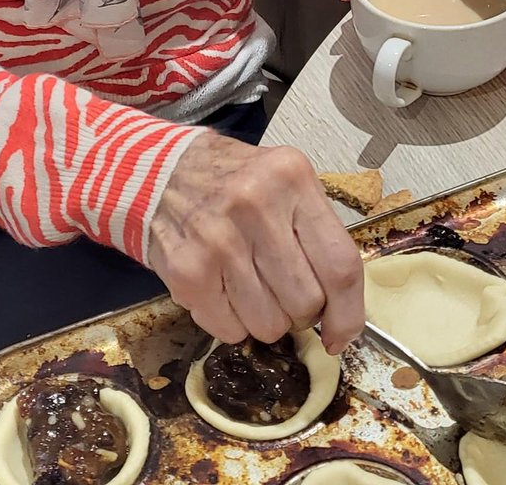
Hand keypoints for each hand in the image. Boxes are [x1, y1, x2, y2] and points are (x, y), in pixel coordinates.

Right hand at [148, 131, 363, 354]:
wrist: (157, 172)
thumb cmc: (232, 182)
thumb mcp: (284, 182)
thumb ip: (316, 233)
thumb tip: (342, 314)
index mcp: (292, 179)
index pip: (340, 264)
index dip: (348, 312)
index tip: (341, 334)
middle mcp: (257, 206)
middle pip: (306, 301)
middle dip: (301, 311)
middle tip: (282, 289)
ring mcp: (219, 240)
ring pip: (270, 324)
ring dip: (265, 319)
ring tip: (249, 285)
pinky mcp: (188, 271)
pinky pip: (230, 331)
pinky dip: (232, 323)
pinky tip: (222, 290)